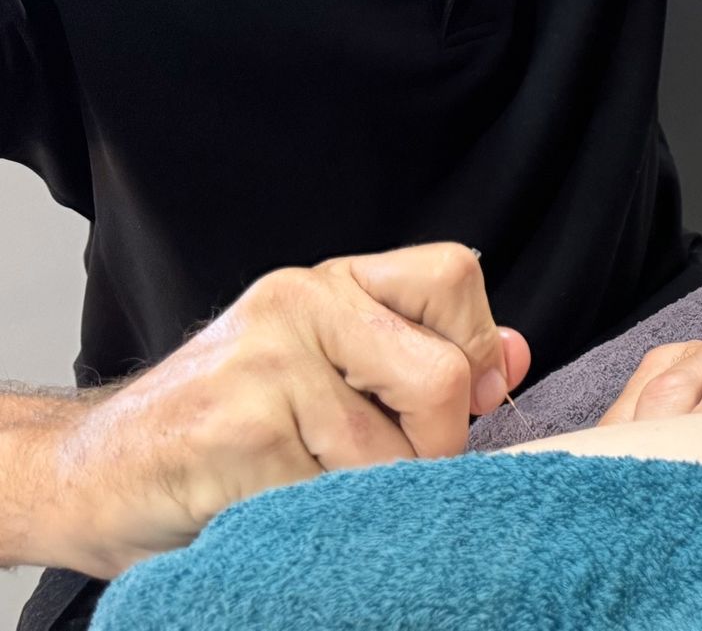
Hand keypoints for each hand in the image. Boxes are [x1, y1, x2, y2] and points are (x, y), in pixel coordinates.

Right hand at [48, 242, 531, 577]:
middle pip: (442, 377)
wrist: (91, 471)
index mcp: (331, 283)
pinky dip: (315, 523)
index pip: (456, 274)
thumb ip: (420, 356)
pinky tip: (270, 505)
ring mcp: (266, 365)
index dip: (476, 348)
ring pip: (390, 457)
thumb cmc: (226, 426)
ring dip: (366, 498)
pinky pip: (331, 499)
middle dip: (434, 447)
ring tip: (310, 487)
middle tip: (382, 468)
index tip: (461, 400)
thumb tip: (512, 360)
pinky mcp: (237, 432)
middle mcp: (300, 303)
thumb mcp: (326, 369)